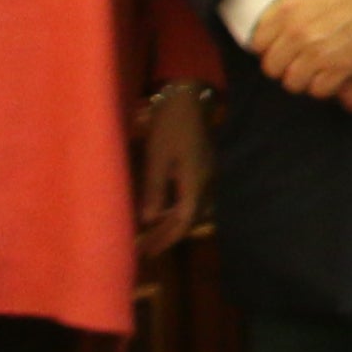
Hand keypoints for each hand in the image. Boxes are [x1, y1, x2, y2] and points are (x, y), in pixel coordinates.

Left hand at [134, 86, 212, 255]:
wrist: (188, 99)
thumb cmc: (169, 126)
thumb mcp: (157, 157)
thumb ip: (155, 190)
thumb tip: (149, 220)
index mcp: (195, 182)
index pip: (183, 221)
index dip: (166, 239)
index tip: (148, 252)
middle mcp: (205, 183)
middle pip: (188, 219)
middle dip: (167, 235)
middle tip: (145, 249)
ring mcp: (206, 176)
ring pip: (190, 209)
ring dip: (171, 223)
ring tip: (150, 234)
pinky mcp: (202, 168)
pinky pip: (190, 198)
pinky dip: (175, 209)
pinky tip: (161, 210)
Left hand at [242, 0, 351, 99]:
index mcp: (287, 10)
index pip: (258, 44)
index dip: (267, 47)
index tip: (280, 46)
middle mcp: (298, 34)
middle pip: (273, 68)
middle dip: (283, 66)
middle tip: (297, 61)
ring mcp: (320, 53)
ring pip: (293, 82)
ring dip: (302, 79)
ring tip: (314, 71)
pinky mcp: (342, 67)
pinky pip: (319, 90)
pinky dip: (324, 87)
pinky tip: (331, 76)